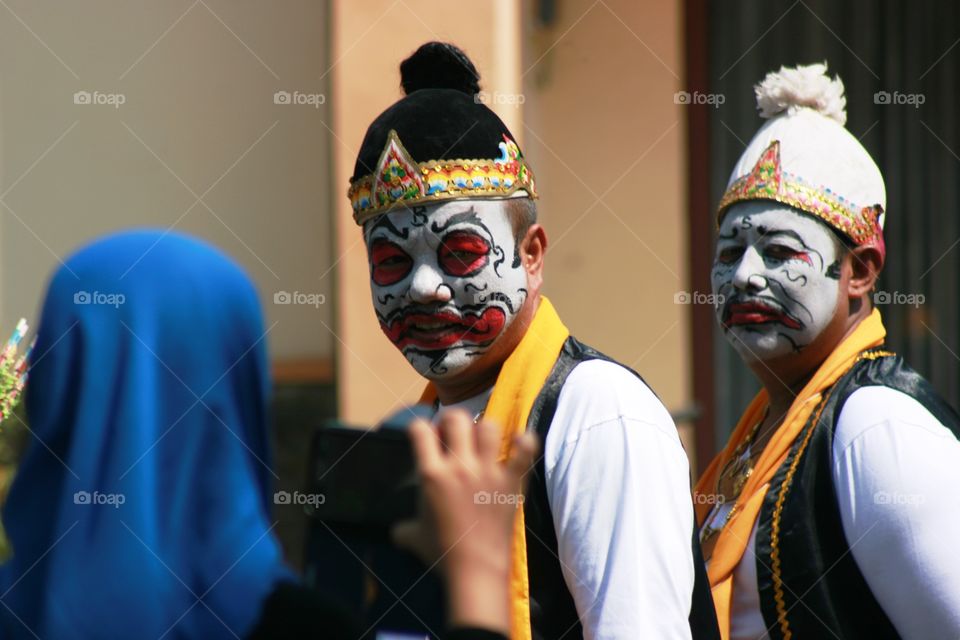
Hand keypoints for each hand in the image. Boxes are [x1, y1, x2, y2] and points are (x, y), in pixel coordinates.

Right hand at [393, 409, 537, 633]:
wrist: (476, 571)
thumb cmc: (442, 554)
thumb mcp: (414, 538)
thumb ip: (403, 528)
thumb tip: (396, 532)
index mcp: (431, 474)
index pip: (420, 430)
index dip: (421, 428)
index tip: (426, 437)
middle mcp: (459, 466)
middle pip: (456, 419)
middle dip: (452, 420)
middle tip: (453, 433)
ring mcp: (488, 472)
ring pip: (489, 427)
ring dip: (484, 429)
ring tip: (482, 440)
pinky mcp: (511, 482)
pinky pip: (524, 451)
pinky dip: (525, 443)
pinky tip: (521, 441)